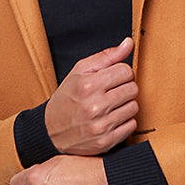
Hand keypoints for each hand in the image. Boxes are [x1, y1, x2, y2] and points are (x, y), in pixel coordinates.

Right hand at [44, 38, 138, 155]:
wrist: (50, 131)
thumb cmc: (67, 98)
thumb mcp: (80, 71)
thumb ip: (106, 56)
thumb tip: (129, 43)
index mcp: (88, 85)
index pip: (125, 71)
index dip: (121, 73)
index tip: (112, 78)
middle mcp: (95, 106)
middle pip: (133, 89)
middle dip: (125, 88)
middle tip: (112, 92)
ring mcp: (101, 126)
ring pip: (134, 107)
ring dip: (125, 105)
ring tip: (111, 106)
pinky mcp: (106, 141)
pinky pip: (131, 125)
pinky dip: (124, 121)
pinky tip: (111, 119)